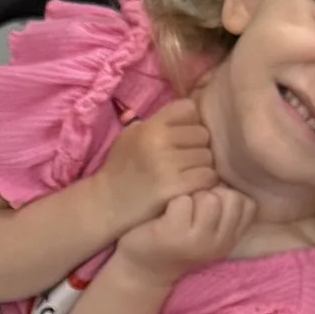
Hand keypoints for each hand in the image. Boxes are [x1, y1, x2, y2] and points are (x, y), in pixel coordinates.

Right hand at [99, 96, 216, 233]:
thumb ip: (155, 123)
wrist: (106, 205)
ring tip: (189, 174)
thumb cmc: (120, 169)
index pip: (189, 108)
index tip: (183, 136)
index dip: (190, 122)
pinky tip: (193, 186)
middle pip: (203, 133)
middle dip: (199, 146)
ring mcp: (167, 165)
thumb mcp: (129, 136)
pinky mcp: (175, 187)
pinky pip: (208, 176)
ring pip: (208, 156)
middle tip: (187, 159)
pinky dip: (204, 181)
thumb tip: (186, 114)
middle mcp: (158, 142)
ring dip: (203, 166)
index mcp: (149, 127)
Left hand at [117, 182, 255, 279]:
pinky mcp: (173, 235)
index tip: (207, 202)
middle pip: (231, 197)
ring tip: (178, 207)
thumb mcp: (208, 228)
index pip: (247, 203)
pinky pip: (182, 200)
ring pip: (209, 197)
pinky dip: (172, 200)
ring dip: (192, 195)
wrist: (142, 269)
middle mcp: (219, 243)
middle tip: (191, 204)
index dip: (227, 194)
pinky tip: (164, 212)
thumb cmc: (177, 238)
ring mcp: (197, 241)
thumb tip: (231, 167)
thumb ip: (223, 207)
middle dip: (211, 192)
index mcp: (231, 239)